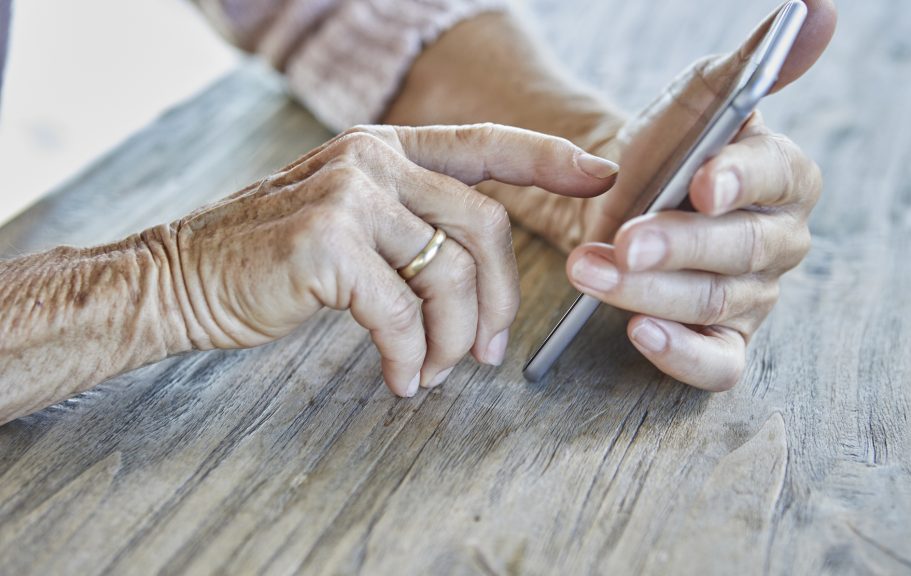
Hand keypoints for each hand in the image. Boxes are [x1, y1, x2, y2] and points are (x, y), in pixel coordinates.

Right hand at [161, 124, 617, 396]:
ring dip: (453, 339)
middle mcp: (372, 160)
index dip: (550, 160)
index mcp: (385, 149)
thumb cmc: (270, 260)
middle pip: (485, 227)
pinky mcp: (326, 244)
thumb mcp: (347, 220)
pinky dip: (410, 357)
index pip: (486, 145)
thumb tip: (481, 274)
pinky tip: (398, 377)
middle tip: (486, 352)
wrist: (180, 281)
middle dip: (499, 301)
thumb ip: (410, 222)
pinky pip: (403, 314)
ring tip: (433, 370)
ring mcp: (349, 196)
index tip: (603, 176)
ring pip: (450, 274)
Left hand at [482, 1, 835, 389]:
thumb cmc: (664, 149)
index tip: (702, 183)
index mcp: (784, 177)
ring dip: (650, 290)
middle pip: (742, 250)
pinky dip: (681, 354)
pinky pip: (718, 364)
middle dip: (678, 246)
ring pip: (717, 303)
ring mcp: (754, 298)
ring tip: (589, 270)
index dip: (743, 180)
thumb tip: (817, 6)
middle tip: (622, 239)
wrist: (618, 202)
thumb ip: (752, 60)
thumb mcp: (697, 96)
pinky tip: (640, 333)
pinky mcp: (725, 343)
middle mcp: (779, 241)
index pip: (780, 176)